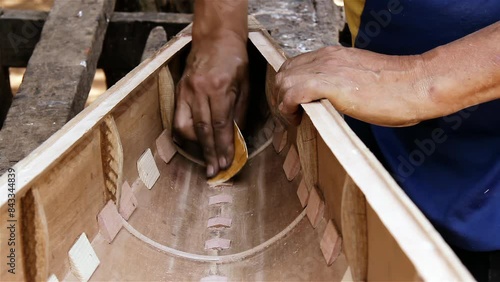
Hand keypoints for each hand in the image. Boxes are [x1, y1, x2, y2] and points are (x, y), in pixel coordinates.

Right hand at [174, 36, 248, 176]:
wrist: (215, 37)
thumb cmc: (235, 60)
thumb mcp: (245, 85)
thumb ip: (239, 112)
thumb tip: (235, 137)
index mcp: (218, 87)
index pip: (220, 125)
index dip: (224, 147)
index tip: (227, 163)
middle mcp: (199, 90)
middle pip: (202, 130)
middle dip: (209, 153)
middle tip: (214, 172)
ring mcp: (186, 90)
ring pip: (185, 126)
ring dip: (195, 145)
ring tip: (205, 157)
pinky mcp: (179, 90)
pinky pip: (178, 117)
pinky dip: (185, 132)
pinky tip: (192, 142)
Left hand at [274, 46, 429, 126]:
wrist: (417, 84)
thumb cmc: (397, 88)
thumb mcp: (362, 80)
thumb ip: (342, 84)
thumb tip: (332, 100)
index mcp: (333, 55)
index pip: (295, 65)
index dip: (288, 86)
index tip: (293, 105)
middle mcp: (326, 57)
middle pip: (284, 72)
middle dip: (280, 96)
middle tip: (289, 115)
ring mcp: (326, 69)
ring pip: (283, 82)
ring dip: (282, 104)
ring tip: (293, 120)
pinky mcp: (329, 84)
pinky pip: (292, 93)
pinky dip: (288, 108)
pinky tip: (297, 119)